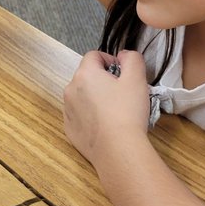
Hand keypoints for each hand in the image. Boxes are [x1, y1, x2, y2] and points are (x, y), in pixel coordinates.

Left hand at [63, 49, 149, 167]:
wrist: (117, 150)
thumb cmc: (127, 112)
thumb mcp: (137, 78)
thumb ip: (132, 59)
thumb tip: (123, 55)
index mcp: (85, 74)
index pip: (94, 55)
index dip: (111, 61)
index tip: (123, 74)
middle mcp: (70, 89)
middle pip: (87, 76)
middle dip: (103, 80)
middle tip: (122, 94)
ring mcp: (67, 110)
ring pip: (82, 96)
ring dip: (95, 98)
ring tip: (114, 112)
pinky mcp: (69, 129)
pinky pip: (80, 115)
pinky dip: (90, 116)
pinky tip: (105, 126)